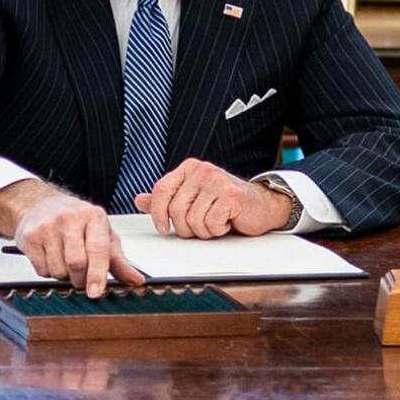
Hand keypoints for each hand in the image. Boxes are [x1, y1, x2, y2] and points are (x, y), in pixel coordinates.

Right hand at [0, 180, 143, 297]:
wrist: (39, 204)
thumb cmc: (76, 220)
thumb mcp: (101, 234)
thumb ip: (118, 260)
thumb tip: (136, 280)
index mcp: (93, 216)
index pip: (98, 249)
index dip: (98, 274)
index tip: (96, 292)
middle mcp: (70, 218)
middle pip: (77, 263)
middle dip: (81, 279)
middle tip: (82, 277)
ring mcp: (47, 226)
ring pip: (58, 270)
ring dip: (64, 276)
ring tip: (65, 261)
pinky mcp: (30, 237)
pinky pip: (42, 270)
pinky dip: (49, 272)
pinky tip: (51, 258)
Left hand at [133, 158, 292, 238]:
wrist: (261, 205)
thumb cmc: (225, 204)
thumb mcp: (192, 199)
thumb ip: (166, 199)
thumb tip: (139, 200)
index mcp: (189, 168)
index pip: (161, 189)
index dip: (158, 213)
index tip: (164, 227)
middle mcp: (202, 170)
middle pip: (176, 209)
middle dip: (185, 227)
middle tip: (199, 226)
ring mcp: (217, 180)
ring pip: (193, 219)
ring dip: (203, 230)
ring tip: (215, 222)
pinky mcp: (231, 194)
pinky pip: (211, 223)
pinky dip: (217, 230)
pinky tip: (226, 222)